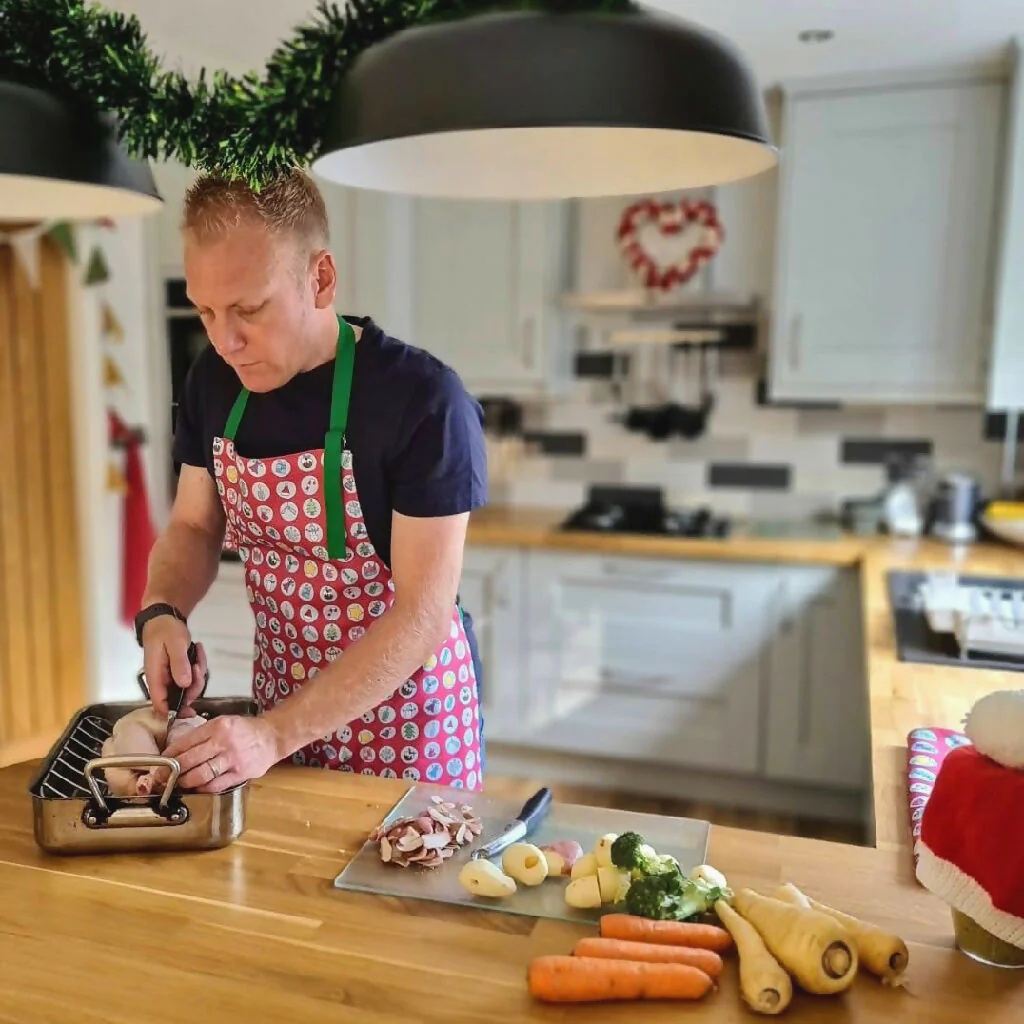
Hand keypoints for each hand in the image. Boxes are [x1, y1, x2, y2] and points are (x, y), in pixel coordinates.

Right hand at [141, 616, 206, 716]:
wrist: (164, 617)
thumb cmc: (165, 629)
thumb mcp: (175, 644)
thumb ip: (179, 664)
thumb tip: (184, 684)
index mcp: (155, 676)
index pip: (159, 703)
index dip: (173, 712)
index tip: (190, 713)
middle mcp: (162, 679)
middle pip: (179, 696)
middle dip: (194, 684)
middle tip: (198, 666)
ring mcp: (170, 675)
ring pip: (188, 685)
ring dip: (198, 671)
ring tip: (197, 651)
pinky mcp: (178, 670)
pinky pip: (192, 674)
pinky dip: (198, 664)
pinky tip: (197, 649)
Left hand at [162, 714, 280, 792]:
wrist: (273, 736)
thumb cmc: (246, 730)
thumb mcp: (224, 722)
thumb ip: (203, 734)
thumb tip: (179, 748)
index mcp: (218, 726)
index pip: (187, 741)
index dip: (171, 753)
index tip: (162, 761)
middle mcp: (224, 742)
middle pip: (190, 759)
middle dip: (172, 771)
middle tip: (162, 777)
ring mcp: (232, 759)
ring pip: (201, 775)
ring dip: (186, 781)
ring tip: (179, 783)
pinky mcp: (240, 773)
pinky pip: (216, 785)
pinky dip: (203, 788)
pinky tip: (198, 787)